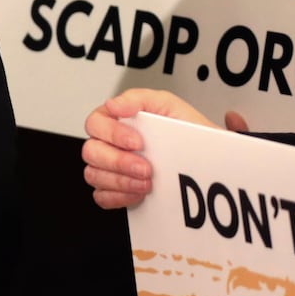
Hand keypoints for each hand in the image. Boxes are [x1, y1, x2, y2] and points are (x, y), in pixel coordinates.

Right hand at [81, 88, 220, 209]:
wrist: (203, 159)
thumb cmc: (184, 131)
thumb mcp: (168, 105)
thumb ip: (139, 98)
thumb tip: (113, 104)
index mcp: (116, 120)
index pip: (95, 123)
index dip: (112, 133)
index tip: (137, 142)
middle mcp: (108, 143)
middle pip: (91, 151)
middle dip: (119, 162)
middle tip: (145, 168)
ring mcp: (108, 167)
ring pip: (94, 175)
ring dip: (121, 181)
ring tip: (147, 183)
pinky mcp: (112, 189)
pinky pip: (101, 196)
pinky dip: (119, 197)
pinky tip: (138, 192)